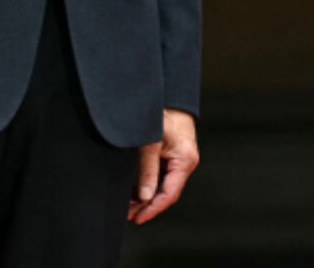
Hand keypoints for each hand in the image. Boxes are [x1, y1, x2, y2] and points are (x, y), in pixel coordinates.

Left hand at [129, 108, 198, 224]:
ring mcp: (179, 161)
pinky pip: (162, 177)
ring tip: (128, 207)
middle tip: (128, 215)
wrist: (169, 97)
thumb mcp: (151, 143)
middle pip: (167, 193)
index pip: (169, 194)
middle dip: (147, 205)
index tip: (138, 218)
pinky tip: (134, 192)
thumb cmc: (162, 115)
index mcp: (184, 161)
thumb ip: (148, 170)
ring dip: (147, 197)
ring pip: (163, 186)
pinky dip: (149, 185)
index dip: (153, 208)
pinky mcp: (172, 157)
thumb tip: (144, 197)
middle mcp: (185, 163)